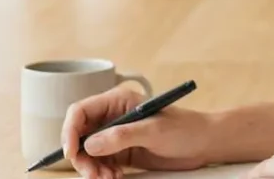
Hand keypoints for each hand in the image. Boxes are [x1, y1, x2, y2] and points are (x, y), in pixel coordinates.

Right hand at [61, 84, 215, 178]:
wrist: (204, 143)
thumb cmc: (184, 128)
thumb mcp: (153, 130)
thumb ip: (122, 136)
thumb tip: (89, 144)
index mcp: (117, 101)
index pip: (80, 112)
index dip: (69, 131)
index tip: (71, 153)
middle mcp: (112, 117)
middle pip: (79, 136)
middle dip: (81, 158)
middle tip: (93, 175)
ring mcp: (115, 136)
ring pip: (87, 154)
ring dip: (92, 169)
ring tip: (108, 178)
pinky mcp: (121, 152)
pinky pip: (100, 164)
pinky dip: (102, 174)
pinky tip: (114, 178)